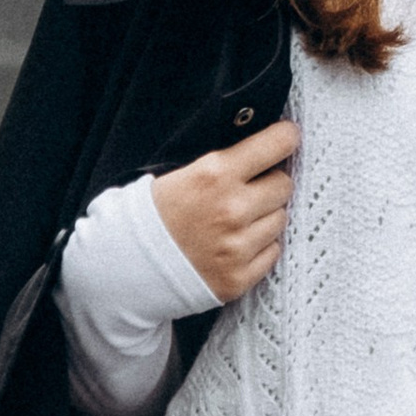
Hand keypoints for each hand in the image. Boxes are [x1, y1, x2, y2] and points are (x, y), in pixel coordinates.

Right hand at [149, 118, 298, 300]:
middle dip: (271, 183)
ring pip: (281, 219)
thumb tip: (269, 149)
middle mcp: (232, 209)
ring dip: (266, 217)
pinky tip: (236, 244)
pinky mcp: (239, 277)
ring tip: (238, 220)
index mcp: (215, 175)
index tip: (287, 138)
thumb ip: (227, 162)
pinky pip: (273, 252)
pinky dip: (260, 247)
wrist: (128, 265)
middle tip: (251, 188)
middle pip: (284, 184)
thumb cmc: (155, 214)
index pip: (276, 144)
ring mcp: (237, 247)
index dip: (285, 138)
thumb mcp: (184, 172)